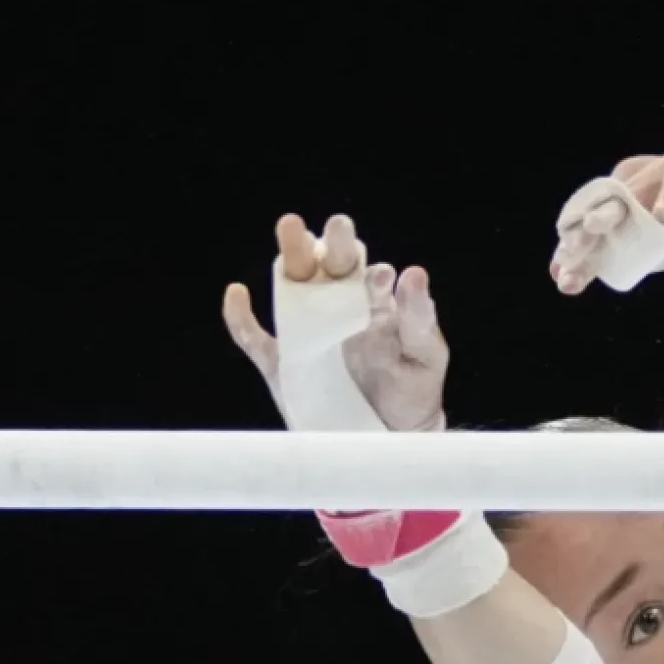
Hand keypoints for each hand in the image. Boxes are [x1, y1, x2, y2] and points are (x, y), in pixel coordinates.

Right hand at [223, 214, 449, 430]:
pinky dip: (241, 318)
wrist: (390, 436)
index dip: (370, 271)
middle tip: (337, 227)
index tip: (379, 274)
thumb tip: (414, 271)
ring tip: (292, 229)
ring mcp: (307, 334)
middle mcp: (337, 309)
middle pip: (328, 269)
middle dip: (330, 246)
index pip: (367, 275)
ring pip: (292, 290)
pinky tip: (237, 294)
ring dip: (289, 259)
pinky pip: (255, 339)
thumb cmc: (414, 388)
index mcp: (372, 303)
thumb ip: (419, 317)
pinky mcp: (282, 363)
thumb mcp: (425, 355)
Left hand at [551, 146, 663, 294]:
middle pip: (600, 212)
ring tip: (592, 227)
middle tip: (570, 254)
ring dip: (611, 212)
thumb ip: (610, 257)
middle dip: (583, 236)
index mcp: (617, 201)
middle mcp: (629, 186)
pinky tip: (663, 218)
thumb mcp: (647, 241)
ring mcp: (656, 175)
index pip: (587, 227)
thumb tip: (559, 277)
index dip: (573, 251)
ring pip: (629, 195)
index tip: (562, 278)